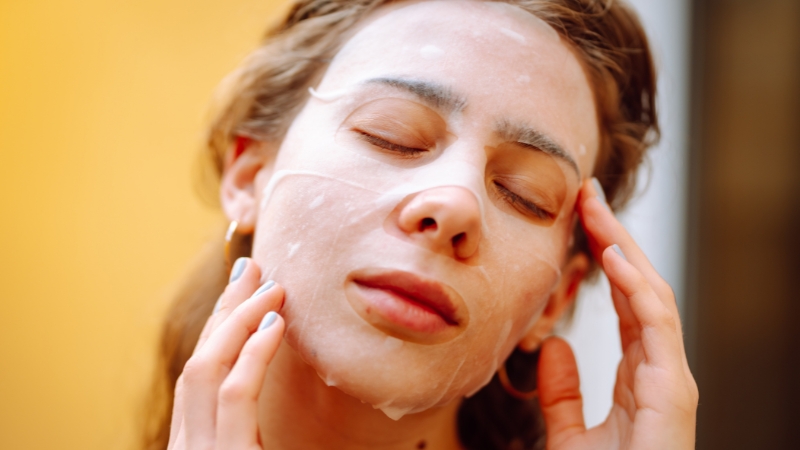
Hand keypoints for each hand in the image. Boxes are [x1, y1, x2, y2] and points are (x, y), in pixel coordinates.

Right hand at [168, 257, 284, 449]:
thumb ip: (253, 431)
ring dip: (240, 319)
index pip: (198, 377)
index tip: (241, 293)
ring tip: (273, 288)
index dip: (216, 328)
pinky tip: (276, 324)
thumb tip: (275, 400)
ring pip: (208, 368)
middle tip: (252, 267)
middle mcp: (188, 447)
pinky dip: (255, 354)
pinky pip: (235, 395)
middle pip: (199, 362)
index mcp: (194, 445)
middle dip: (224, 309)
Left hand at [538, 179, 697, 448]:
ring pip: (651, 297)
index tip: (577, 218)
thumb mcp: (568, 435)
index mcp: (637, 374)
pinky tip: (615, 254)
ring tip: (596, 208)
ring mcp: (669, 380)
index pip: (623, 301)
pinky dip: (639, 288)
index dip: (603, 257)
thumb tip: (554, 348)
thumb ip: (561, 395)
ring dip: (624, 249)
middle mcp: (657, 370)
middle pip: (639, 288)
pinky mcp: (674, 393)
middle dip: (614, 238)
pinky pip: (659, 328)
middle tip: (586, 193)